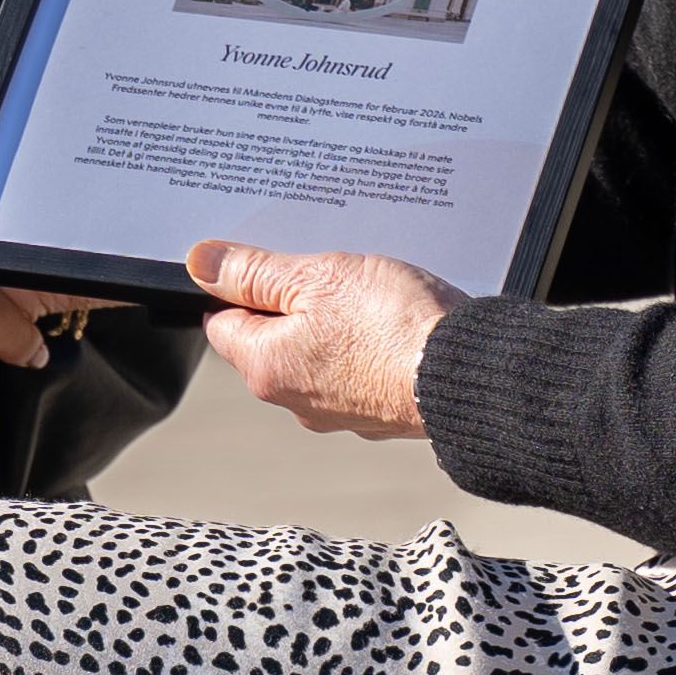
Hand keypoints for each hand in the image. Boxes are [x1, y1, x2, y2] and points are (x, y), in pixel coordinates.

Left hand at [190, 242, 459, 442]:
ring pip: (318, 351)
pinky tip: (391, 319)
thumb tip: (201, 264)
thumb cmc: (396, 326)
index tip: (268, 263)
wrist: (473, 374)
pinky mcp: (379, 410)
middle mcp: (296, 400)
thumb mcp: (318, 277)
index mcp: (267, 369)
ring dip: (334, 321)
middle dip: (292, 301)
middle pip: (271, 338)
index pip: (223, 322)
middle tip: (327, 272)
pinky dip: (366, 344)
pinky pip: (357, 367)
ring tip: (367, 292)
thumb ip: (254, 272)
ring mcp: (340, 411)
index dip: (240, 285)